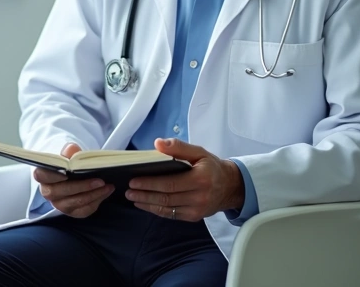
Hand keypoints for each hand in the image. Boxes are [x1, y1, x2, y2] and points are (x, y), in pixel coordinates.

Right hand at [35, 143, 114, 218]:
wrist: (73, 175)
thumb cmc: (69, 164)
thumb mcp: (69, 154)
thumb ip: (69, 151)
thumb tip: (72, 149)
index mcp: (43, 176)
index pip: (41, 175)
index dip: (52, 176)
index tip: (67, 173)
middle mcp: (48, 192)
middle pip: (61, 191)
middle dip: (82, 186)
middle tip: (100, 180)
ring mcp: (59, 204)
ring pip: (75, 202)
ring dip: (93, 194)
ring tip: (107, 186)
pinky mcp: (72, 212)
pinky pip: (84, 210)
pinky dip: (96, 201)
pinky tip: (105, 192)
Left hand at [124, 138, 243, 220]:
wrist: (230, 187)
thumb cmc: (212, 167)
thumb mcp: (199, 152)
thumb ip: (179, 147)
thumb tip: (158, 143)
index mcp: (200, 179)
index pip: (170, 183)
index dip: (150, 183)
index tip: (134, 180)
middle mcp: (199, 197)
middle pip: (166, 197)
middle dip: (144, 194)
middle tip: (128, 191)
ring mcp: (197, 209)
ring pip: (167, 208)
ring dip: (147, 204)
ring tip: (133, 198)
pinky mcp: (194, 217)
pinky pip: (171, 215)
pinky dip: (156, 210)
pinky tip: (146, 204)